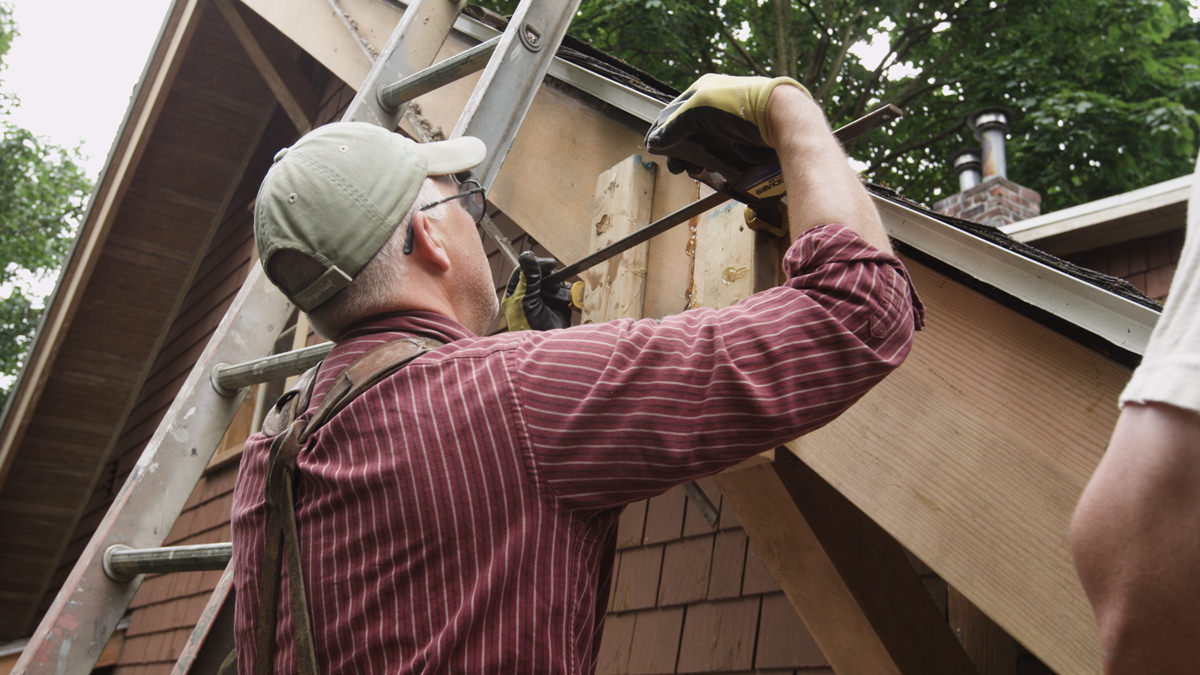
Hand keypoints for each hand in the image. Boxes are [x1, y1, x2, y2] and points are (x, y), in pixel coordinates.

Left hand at [503, 251, 573, 330]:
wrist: (545, 346)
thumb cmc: (528, 325)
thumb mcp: (526, 298)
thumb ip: (529, 277)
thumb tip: (527, 254)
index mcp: (515, 293)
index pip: (524, 271)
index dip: (535, 264)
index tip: (548, 263)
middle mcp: (529, 295)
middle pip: (540, 275)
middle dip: (548, 276)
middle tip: (554, 274)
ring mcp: (544, 300)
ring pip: (553, 282)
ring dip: (557, 287)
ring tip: (557, 296)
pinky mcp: (558, 306)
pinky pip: (563, 292)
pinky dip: (566, 294)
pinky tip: (565, 300)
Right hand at [645, 74, 809, 176]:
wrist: (777, 118)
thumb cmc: (737, 106)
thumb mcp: (698, 108)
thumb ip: (674, 124)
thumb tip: (653, 143)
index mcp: (702, 93)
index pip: (672, 113)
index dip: (661, 130)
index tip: (653, 147)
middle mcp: (712, 110)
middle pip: (684, 134)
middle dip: (676, 151)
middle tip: (676, 166)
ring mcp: (725, 129)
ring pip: (699, 149)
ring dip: (691, 161)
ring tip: (692, 170)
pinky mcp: (737, 147)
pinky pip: (716, 160)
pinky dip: (708, 168)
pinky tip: (706, 173)